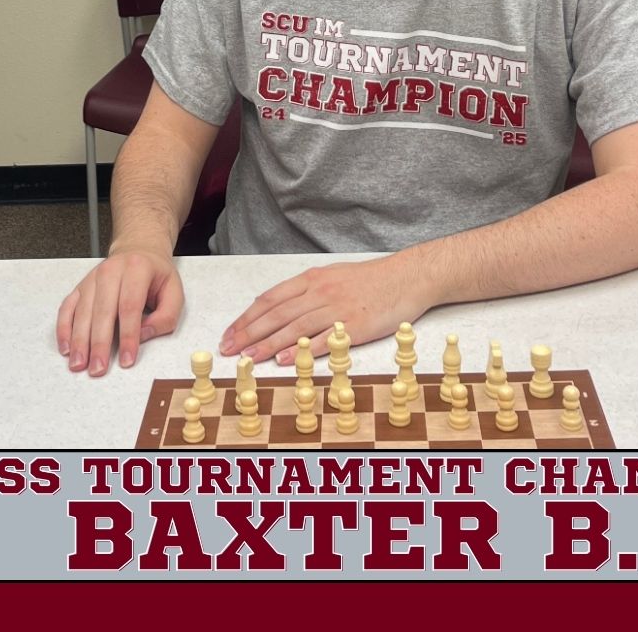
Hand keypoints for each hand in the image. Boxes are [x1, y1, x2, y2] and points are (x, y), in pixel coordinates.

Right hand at [56, 241, 183, 376]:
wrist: (138, 249)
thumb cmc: (156, 274)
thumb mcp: (174, 291)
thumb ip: (166, 316)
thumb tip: (143, 336)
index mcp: (137, 269)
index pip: (129, 306)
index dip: (128, 336)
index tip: (126, 360)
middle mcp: (110, 271)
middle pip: (102, 311)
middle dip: (99, 344)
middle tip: (98, 369)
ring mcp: (91, 278)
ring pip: (82, 312)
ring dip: (79, 341)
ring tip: (78, 365)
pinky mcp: (80, 287)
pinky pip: (67, 308)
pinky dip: (64, 329)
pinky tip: (66, 348)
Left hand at [219, 255, 436, 366]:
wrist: (408, 277)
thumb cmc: (371, 280)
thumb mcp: (333, 277)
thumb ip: (306, 293)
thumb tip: (278, 310)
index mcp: (312, 279)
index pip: (270, 299)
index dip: (247, 317)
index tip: (230, 333)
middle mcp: (320, 292)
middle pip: (276, 314)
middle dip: (248, 332)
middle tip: (229, 349)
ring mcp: (337, 308)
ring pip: (295, 327)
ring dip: (268, 344)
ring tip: (249, 357)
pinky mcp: (355, 326)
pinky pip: (324, 339)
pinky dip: (303, 350)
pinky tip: (286, 360)